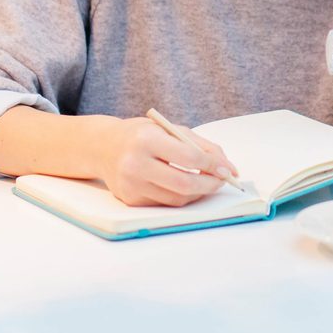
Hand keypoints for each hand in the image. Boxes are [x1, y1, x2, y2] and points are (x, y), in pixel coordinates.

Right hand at [97, 117, 239, 207]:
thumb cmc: (142, 135)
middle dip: (209, 185)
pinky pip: (164, 203)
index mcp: (147, 139)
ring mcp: (131, 185)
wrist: (104, 147)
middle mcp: (136, 163)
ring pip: (176, 199)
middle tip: (223, 181)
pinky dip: (181, 197)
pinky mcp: (130, 200)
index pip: (188, 158)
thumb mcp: (169, 129)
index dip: (212, 165)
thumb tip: (227, 166)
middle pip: (183, 184)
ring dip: (198, 194)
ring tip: (207, 183)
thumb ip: (200, 145)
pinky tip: (187, 187)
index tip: (228, 169)